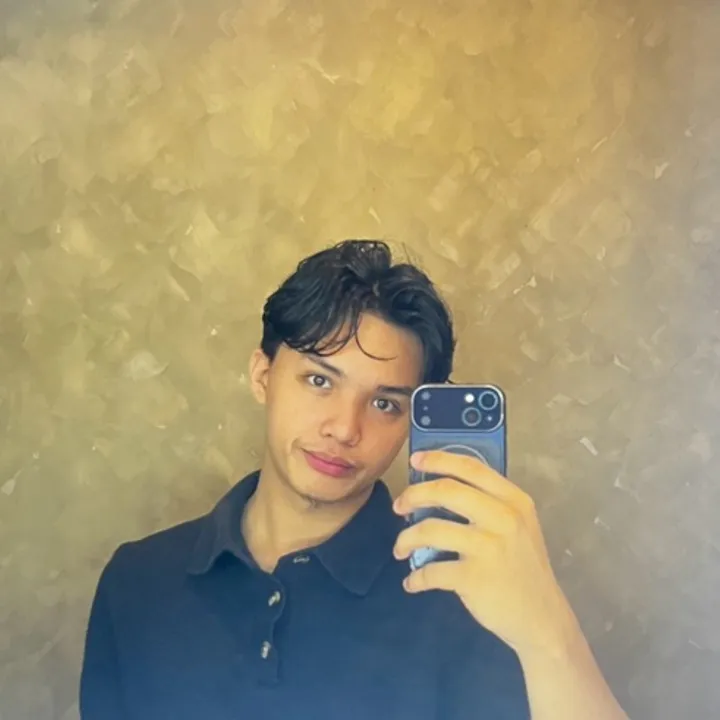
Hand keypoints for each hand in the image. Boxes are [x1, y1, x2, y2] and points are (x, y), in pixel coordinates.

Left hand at [392, 450, 577, 658]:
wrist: (542, 618)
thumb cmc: (523, 568)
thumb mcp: (519, 525)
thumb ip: (490, 503)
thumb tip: (441, 487)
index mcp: (514, 500)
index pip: (471, 468)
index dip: (438, 459)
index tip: (415, 460)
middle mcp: (504, 518)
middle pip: (446, 491)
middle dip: (414, 495)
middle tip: (399, 507)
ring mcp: (489, 548)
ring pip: (431, 529)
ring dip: (406, 539)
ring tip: (400, 549)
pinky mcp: (474, 578)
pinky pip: (431, 571)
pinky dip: (415, 578)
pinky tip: (412, 582)